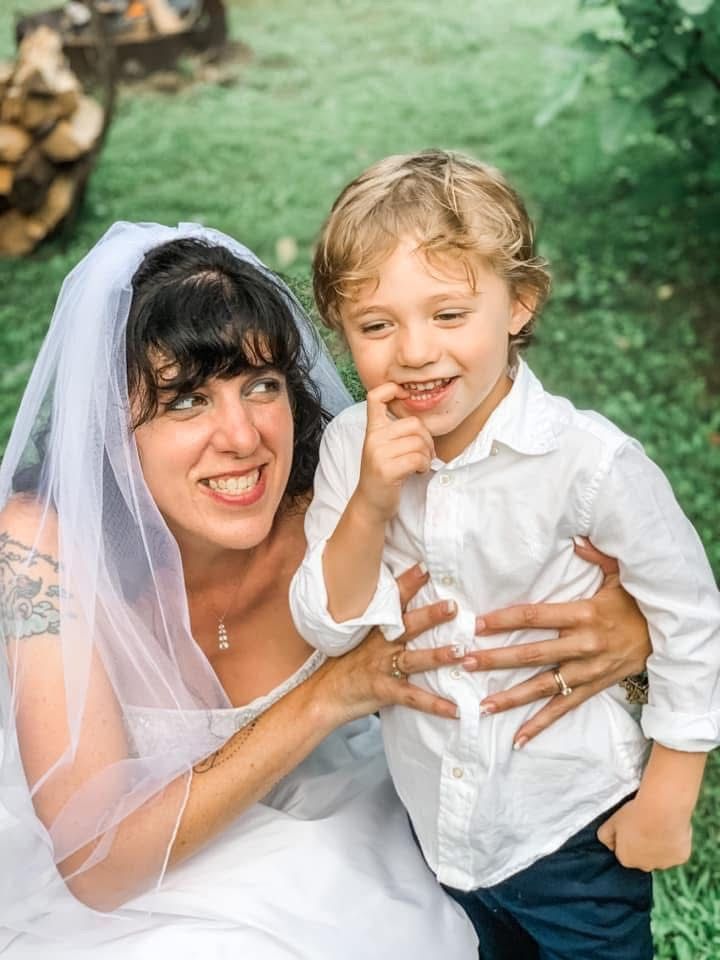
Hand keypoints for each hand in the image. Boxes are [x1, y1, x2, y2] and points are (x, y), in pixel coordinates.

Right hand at [318, 563, 461, 724]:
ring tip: (459, 651)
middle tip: (452, 606)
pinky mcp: (384, 691)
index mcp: (377, 628)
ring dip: (437, 655)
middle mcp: (381, 644)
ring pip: (414, 660)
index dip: (408, 583)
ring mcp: (383, 667)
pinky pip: (413, 698)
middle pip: (408, 626)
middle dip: (431, 615)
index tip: (425, 567)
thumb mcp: (360, 636)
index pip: (394, 601)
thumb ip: (385, 622)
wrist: (323, 695)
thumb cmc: (346, 663)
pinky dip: (435, 705)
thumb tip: (410, 605)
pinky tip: (455, 709)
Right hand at [355, 383, 434, 521]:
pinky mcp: (387, 469)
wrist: (370, 504)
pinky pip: (417, 458)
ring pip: (419, 442)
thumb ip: (395, 431)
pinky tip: (417, 472)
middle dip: (427, 440)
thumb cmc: (384, 475)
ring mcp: (378, 453)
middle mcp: (373, 438)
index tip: (405, 395)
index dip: (392, 389)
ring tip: (419, 464)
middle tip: (424, 453)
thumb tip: (421, 421)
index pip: (375, 397)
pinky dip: (423, 466)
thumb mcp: (383, 448)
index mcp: (372, 429)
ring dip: (426, 456)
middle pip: (414, 423)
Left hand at [461, 539, 650, 746]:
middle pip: (532, 653)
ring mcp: (587, 671)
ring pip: (543, 686)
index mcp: (583, 614)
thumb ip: (595, 556)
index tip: (478, 624)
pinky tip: (518, 738)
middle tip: (466, 661)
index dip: (505, 620)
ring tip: (482, 705)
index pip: (535, 616)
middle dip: (496, 658)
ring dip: (511, 697)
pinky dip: (540, 724)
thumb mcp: (619, 575)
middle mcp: (583, 645)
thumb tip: (576, 539)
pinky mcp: (594, 688)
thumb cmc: (634, 602)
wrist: (667, 635)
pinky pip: (563, 708)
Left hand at [596, 795, 692, 870]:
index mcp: (626, 859)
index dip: (627, 839)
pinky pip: (677, 850)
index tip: (631, 826)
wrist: (661, 809)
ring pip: (661, 855)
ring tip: (660, 824)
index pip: (624, 853)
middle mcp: (645, 867)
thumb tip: (606, 842)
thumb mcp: (611, 821)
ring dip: (660, 845)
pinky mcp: (681, 857)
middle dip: (644, 846)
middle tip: (645, 825)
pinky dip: (676, 842)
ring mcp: (664, 864)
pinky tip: (672, 826)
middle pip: (643, 857)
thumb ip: (605, 835)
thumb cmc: (634, 814)